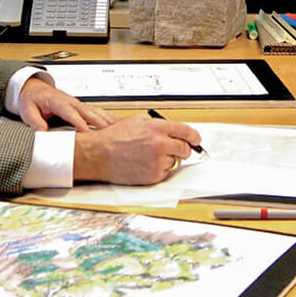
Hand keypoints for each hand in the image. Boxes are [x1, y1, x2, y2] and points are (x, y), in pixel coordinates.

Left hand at [17, 76, 116, 132]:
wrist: (33, 87)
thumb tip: (42, 132)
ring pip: (94, 110)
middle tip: (108, 132)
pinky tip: (114, 123)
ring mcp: (76, 103)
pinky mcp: (80, 106)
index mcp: (57, 101)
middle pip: (86, 111)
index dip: (79, 122)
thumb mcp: (27, 110)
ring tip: (116, 128)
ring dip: (105, 118)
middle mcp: (69, 101)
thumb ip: (35, 121)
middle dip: (98, 121)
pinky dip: (105, 116)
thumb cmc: (32, 98)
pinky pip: (95, 111)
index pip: (69, 112)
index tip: (86, 131)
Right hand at [72, 114, 201, 184]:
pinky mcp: (153, 176)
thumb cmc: (114, 138)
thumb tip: (173, 129)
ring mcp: (158, 161)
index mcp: (158, 128)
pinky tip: (144, 165)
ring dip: (167, 160)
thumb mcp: (137, 120)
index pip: (187, 132)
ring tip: (148, 156)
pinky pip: (165, 174)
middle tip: (176, 150)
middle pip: (185, 149)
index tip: (196, 140)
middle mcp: (160, 144)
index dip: (194, 137)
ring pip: (174, 162)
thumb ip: (157, 123)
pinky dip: (158, 170)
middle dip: (182, 150)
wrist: (99, 154)